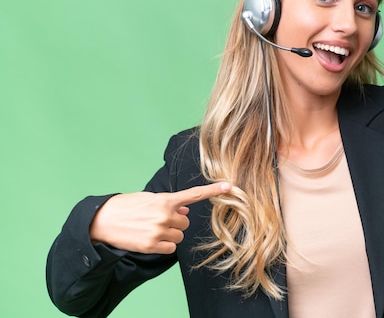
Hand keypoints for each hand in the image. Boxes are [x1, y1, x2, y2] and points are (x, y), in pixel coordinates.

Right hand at [89, 182, 231, 253]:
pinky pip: (171, 248)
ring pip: (179, 236)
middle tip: (159, 220)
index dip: (213, 190)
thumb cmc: (127, 206)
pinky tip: (151, 239)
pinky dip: (164, 245)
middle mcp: (164, 215)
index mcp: (165, 200)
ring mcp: (159, 231)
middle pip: (186, 222)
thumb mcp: (149, 198)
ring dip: (170, 234)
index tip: (230, 186)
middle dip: (176, 222)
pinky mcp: (152, 246)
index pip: (194, 194)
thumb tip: (186, 210)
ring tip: (152, 229)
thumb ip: (170, 203)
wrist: (103, 220)